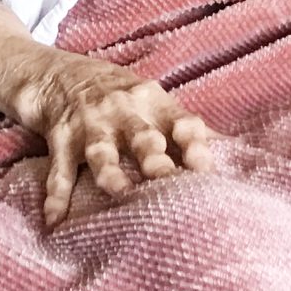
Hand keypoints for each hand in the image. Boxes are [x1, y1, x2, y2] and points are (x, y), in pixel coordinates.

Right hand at [10, 52, 210, 226]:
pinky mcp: (61, 135)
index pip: (183, 122)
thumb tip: (238, 149)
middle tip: (169, 184)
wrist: (53, 71)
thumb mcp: (152, 101)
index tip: (206, 170)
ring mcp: (90, 123)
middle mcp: (124, 111)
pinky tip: (54, 219)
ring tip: (119, 194)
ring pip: (102, 151)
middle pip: (144, 137)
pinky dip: (56, 194)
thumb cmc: (115, 92)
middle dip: (156, 160)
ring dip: (110, 173)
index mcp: (153, 103)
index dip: (196, 145)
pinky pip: (60, 168)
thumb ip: (186, 127)